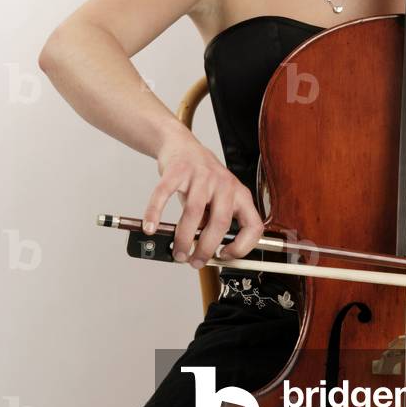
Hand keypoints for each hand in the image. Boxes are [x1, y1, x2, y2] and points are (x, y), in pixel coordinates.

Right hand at [142, 130, 263, 268]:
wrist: (182, 145)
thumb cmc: (201, 178)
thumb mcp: (217, 199)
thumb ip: (213, 220)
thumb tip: (202, 250)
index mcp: (239, 194)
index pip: (253, 225)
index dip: (243, 246)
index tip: (226, 256)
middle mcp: (224, 183)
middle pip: (221, 222)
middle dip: (206, 248)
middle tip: (194, 261)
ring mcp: (202, 175)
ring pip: (194, 212)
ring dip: (184, 237)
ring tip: (178, 251)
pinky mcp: (178, 170)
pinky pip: (165, 194)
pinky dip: (155, 213)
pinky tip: (151, 227)